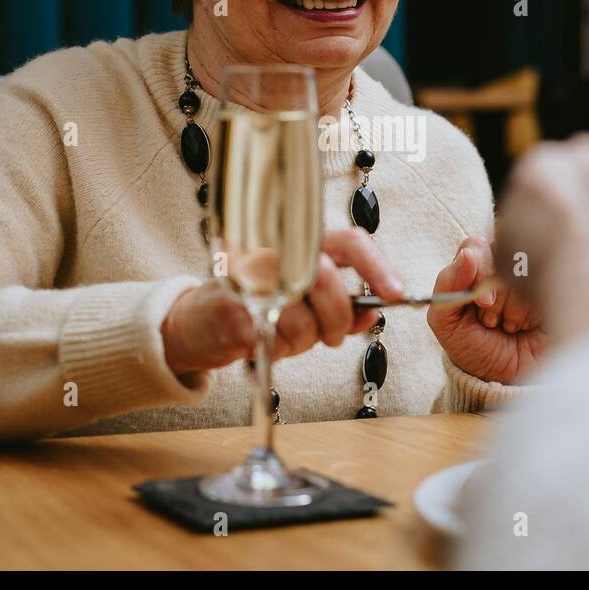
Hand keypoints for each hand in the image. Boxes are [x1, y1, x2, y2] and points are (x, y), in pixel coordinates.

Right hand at [161, 228, 404, 376]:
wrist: (192, 323)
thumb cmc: (252, 307)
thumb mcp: (300, 300)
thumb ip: (339, 302)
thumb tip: (374, 310)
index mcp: (293, 240)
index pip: (348, 240)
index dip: (377, 266)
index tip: (396, 293)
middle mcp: (273, 250)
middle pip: (328, 280)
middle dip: (339, 319)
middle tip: (332, 335)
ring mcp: (251, 276)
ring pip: (306, 318)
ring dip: (305, 341)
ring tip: (286, 335)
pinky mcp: (236, 308)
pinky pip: (280, 337)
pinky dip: (283, 348)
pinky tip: (268, 341)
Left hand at [426, 235, 547, 383]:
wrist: (508, 378)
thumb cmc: (475, 348)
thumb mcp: (447, 323)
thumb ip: (446, 287)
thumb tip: (467, 255)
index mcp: (474, 266)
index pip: (475, 246)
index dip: (479, 272)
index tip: (482, 304)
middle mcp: (502, 264)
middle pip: (501, 254)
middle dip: (496, 296)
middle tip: (492, 321)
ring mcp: (529, 272)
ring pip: (524, 269)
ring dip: (514, 307)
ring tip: (509, 326)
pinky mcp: (553, 284)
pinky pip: (546, 283)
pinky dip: (532, 311)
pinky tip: (528, 326)